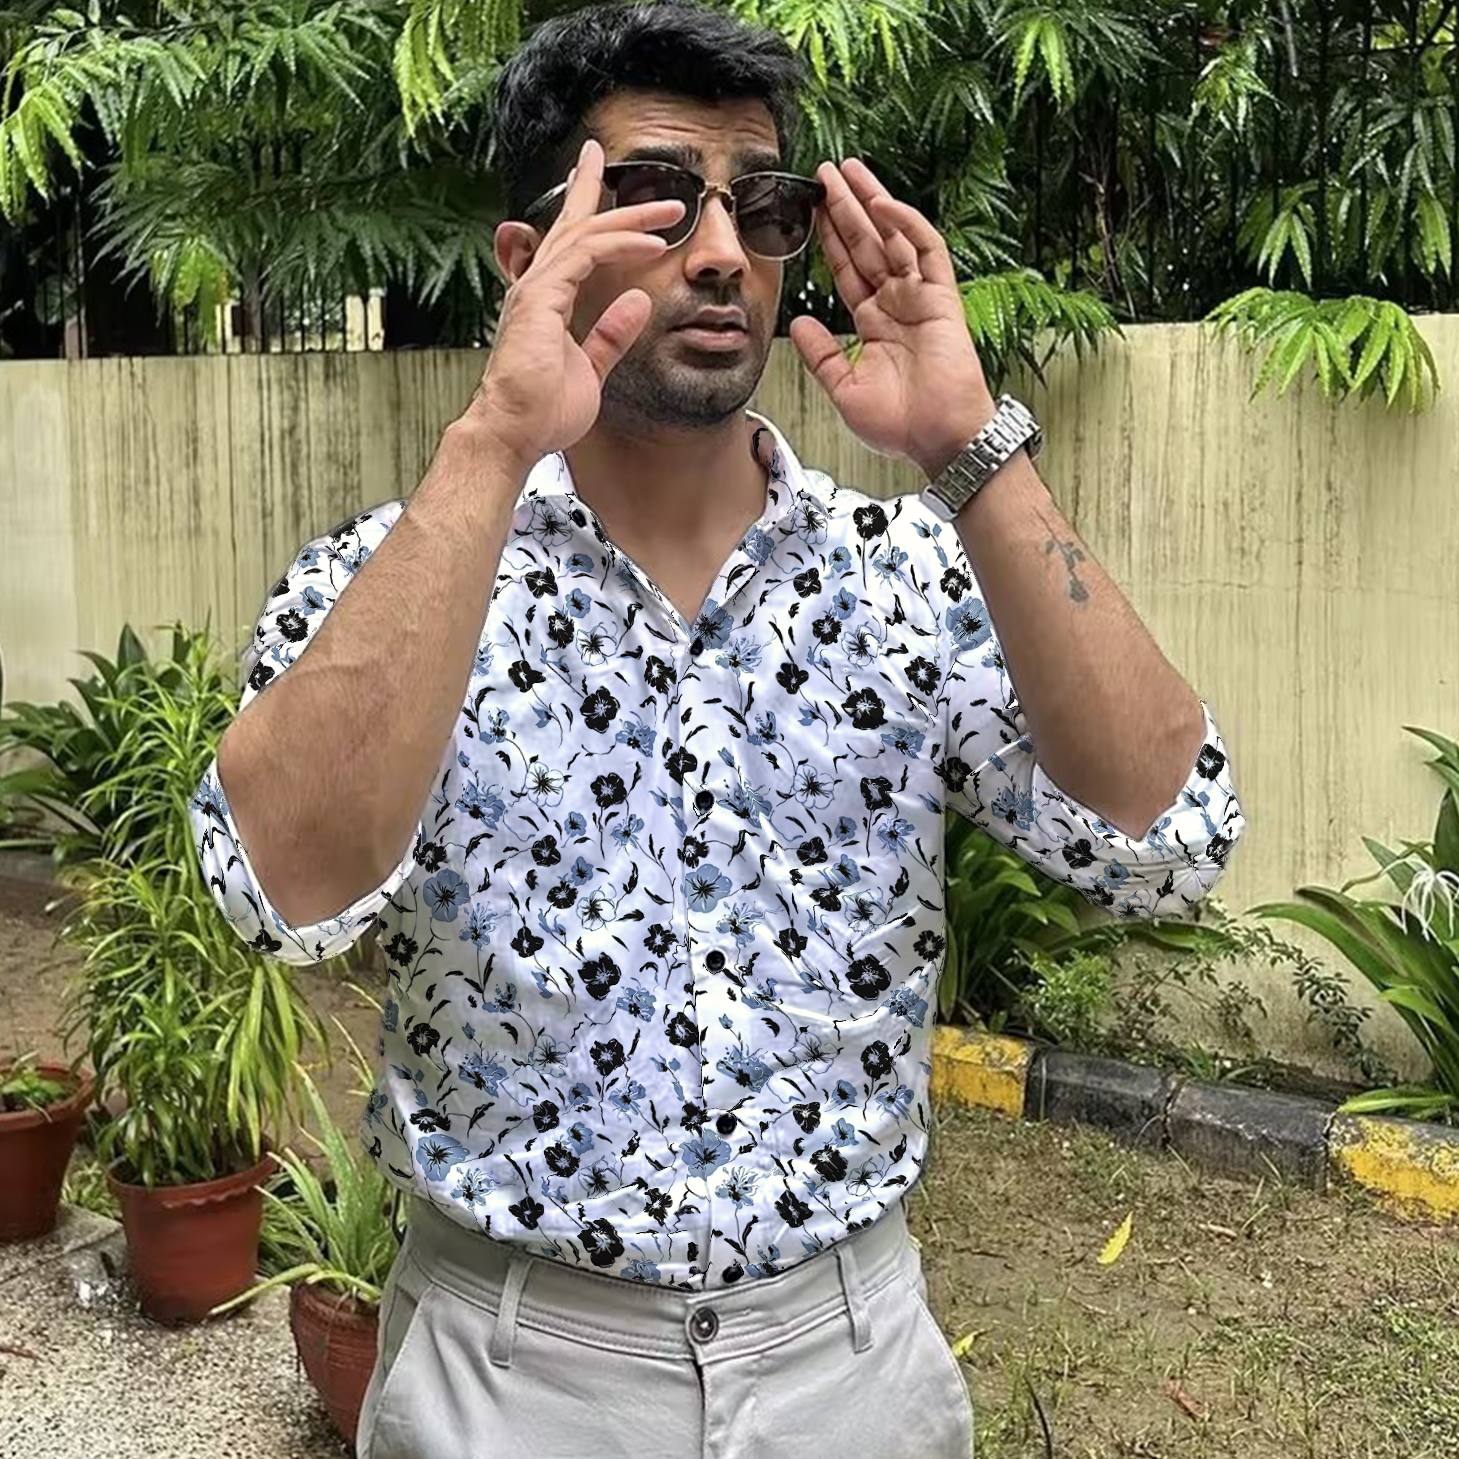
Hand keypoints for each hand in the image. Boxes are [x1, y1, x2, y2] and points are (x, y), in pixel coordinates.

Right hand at [470, 138, 688, 463]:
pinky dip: (620, 245)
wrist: (512, 433)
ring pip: (584, 233)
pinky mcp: (541, 299)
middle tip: (607, 155)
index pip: (568, 246)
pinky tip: (651, 244)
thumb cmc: (541, 411)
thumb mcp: (590, 369)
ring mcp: (535, 290)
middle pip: (570, 224)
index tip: (600, 185)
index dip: (586, 213)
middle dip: (591, 187)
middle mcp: (536, 287)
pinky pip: (586, 255)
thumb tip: (639, 302)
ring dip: (630, 217)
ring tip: (670, 209)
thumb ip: (611, 335)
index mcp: (545, 301)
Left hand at [789, 158, 996, 479]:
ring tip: (846, 170)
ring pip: (892, 238)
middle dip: (845, 208)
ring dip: (870, 202)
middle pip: (866, 245)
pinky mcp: (942, 298)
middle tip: (824, 173)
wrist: (938, 439)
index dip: (829, 240)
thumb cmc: (900, 424)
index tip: (810, 212)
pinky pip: (926, 251)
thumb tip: (797, 322)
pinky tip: (881, 204)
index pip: (847, 271)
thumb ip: (821, 355)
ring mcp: (921, 297)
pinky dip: (905, 226)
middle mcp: (897, 304)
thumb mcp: (845, 388)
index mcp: (875, 324)